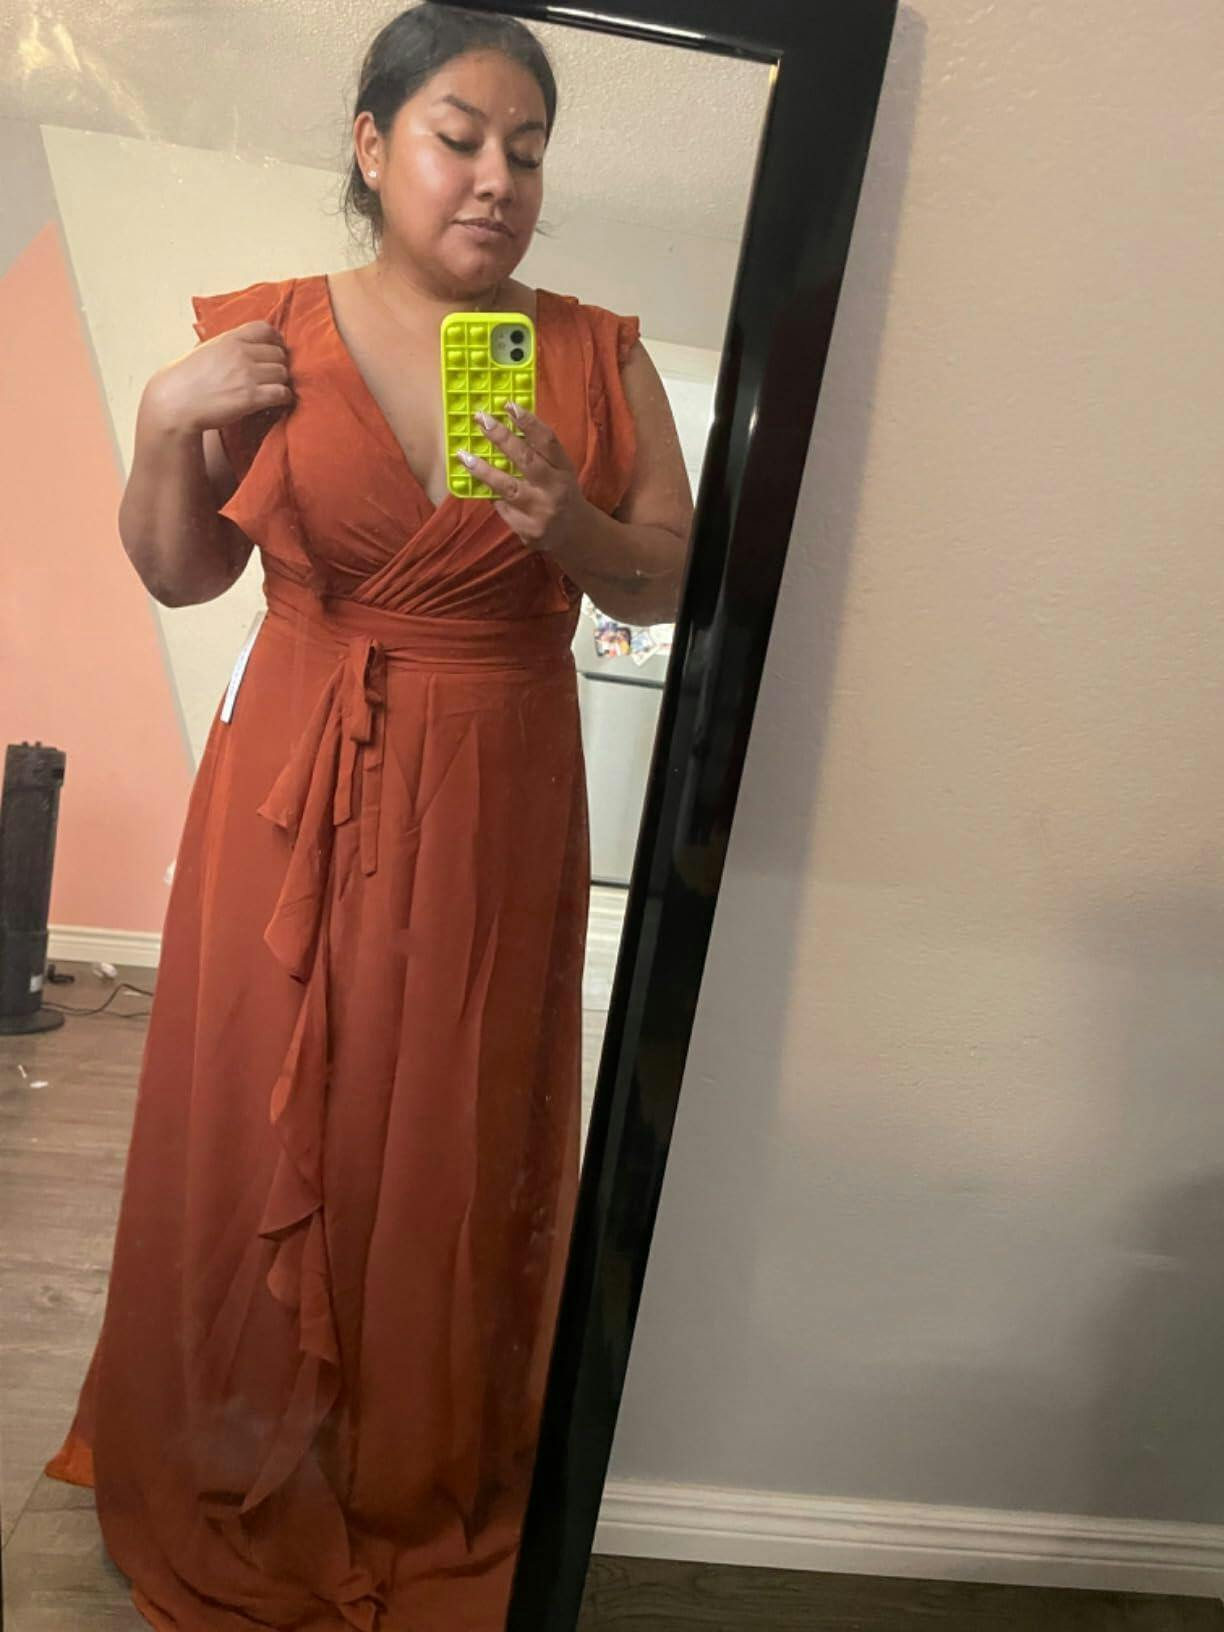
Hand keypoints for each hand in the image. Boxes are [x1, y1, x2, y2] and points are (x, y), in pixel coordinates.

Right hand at [147, 321, 293, 435]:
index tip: (276, 350)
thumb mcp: (206, 350)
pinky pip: (281, 393)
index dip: (276, 340)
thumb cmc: (187, 380)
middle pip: (279, 354)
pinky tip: (276, 402)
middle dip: (279, 365)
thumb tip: (241, 345)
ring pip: (283, 373)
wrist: (175, 402)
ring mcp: (247, 374)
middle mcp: (241, 353)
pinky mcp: (251, 397)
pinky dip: (283, 398)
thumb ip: (227, 345)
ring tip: (274, 390)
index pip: (265, 329)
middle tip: (273, 377)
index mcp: (230, 339)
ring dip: (281, 383)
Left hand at [458, 401, 584, 551]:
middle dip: (501, 437)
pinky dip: (490, 495)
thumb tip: (506, 425)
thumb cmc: (560, 493)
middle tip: (481, 420)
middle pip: (526, 460)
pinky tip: (479, 484)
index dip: (529, 422)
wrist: (574, 535)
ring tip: (464, 455)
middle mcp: (555, 490)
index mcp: (564, 470)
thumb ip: (540, 453)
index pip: (548, 441)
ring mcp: (541, 512)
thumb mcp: (559, 470)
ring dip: (483, 470)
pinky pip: (502, 508)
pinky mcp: (528, 530)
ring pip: (508, 487)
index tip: (509, 405)